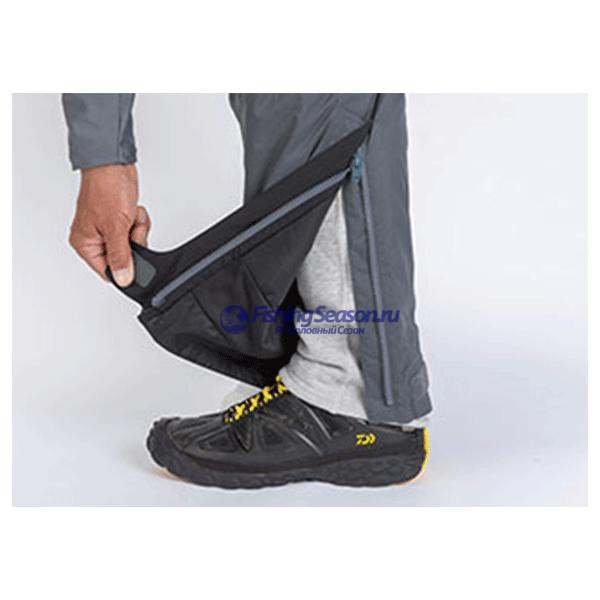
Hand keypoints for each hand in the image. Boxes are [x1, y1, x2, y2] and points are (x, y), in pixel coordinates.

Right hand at [69, 164, 150, 286]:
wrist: (114, 163)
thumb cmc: (106, 188)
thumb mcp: (116, 228)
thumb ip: (120, 256)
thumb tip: (123, 279)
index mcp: (84, 244)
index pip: (107, 271)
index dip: (124, 267)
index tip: (134, 256)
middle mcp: (94, 239)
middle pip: (123, 258)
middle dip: (133, 243)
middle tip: (130, 228)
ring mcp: (107, 229)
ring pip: (132, 245)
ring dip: (137, 230)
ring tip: (130, 215)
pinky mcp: (119, 220)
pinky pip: (135, 232)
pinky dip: (139, 222)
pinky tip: (133, 211)